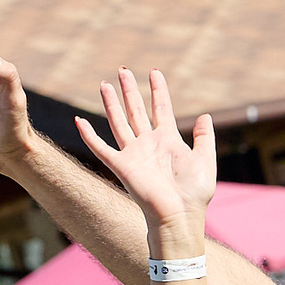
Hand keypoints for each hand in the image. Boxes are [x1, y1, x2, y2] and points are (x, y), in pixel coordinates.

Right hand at [77, 67, 214, 258]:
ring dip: (111, 103)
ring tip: (104, 84)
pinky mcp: (121, 166)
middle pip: (136, 110)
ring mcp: (133, 154)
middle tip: (123, 70)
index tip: (154, 71)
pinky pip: (101, 148)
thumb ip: (204, 137)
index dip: (158, 90)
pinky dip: (89, 135)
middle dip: (130, 90)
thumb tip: (204, 115)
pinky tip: (79, 121)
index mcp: (169, 140)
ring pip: (119, 122)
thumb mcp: (205, 159)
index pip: (161, 108)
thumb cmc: (195, 193)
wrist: (179, 215)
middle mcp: (149, 144)